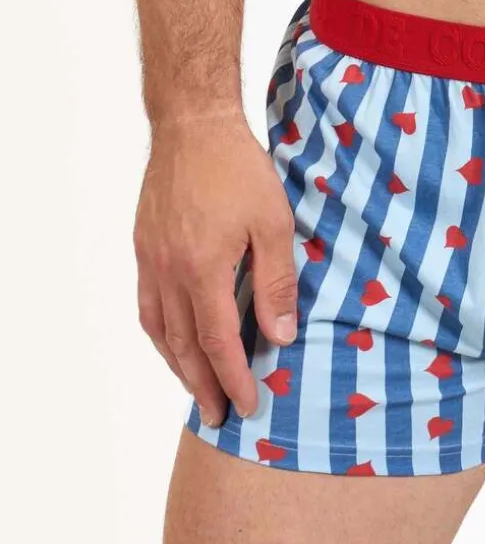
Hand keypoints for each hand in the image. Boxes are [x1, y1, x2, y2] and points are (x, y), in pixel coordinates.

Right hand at [134, 109, 297, 427]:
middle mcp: (170, 271)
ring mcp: (152, 260)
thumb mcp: (275, 226)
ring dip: (179, 366)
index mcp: (204, 269)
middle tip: (220, 416)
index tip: (248, 405)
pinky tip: (172, 345)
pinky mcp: (145, 247)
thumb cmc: (240, 171)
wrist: (193, 127)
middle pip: (185, 345)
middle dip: (205, 385)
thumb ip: (277, 284)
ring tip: (197, 392)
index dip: (234, 377)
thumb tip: (280, 336)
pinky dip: (161, 334)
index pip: (219, 341)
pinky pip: (148, 305)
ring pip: (161, 329)